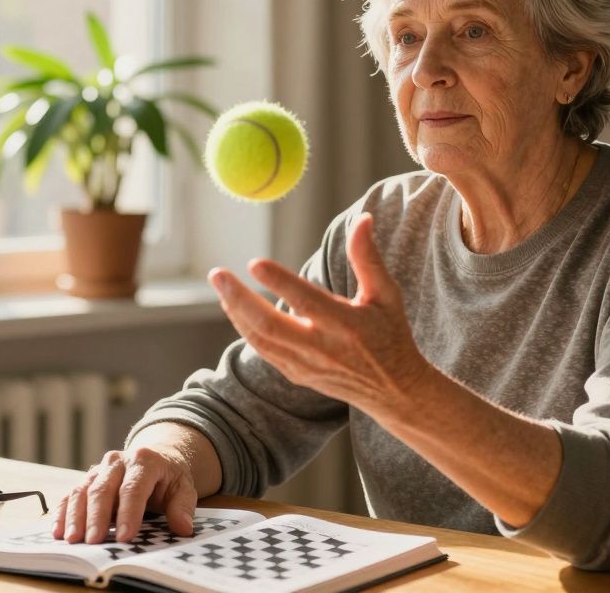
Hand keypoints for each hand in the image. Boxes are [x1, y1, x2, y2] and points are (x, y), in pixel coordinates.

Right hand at [51, 446, 196, 543]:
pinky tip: (59, 531)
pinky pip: (71, 494)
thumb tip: (183, 527)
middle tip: (93, 542)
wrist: (155, 458)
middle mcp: (118, 461)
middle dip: (97, 517)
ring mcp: (99, 468)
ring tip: (72, 539)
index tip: (126, 536)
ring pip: (83, 490)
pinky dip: (62, 512)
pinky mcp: (87, 478)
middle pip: (103, 488)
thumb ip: (183, 507)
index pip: (134, 487)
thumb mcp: (183, 488)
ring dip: (75, 516)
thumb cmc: (168, 478)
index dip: (129, 512)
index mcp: (144, 460)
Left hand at [208, 213, 431, 411]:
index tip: (255, 263)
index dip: (280, 282)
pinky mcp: (297, 375)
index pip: (307, 301)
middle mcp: (323, 348)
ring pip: (260, 340)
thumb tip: (362, 219)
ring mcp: (306, 365)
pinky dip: (245, 328)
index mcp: (347, 324)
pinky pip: (264, 351)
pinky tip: (235, 308)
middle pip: (270, 325)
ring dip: (236, 312)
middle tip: (217, 273)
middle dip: (239, 298)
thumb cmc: (390, 334)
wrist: (392, 390)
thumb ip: (368, 258)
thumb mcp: (387, 294)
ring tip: (221, 285)